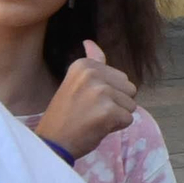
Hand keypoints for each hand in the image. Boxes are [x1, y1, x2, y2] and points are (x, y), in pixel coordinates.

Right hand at [35, 41, 135, 159]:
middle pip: (130, 89)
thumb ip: (91, 62)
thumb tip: (90, 41)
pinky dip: (116, 127)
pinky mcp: (108, 111)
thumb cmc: (66, 113)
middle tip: (91, 111)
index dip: (109, 93)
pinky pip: (128, 119)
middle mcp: (92, 74)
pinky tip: (96, 127)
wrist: (52, 141)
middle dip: (116, 103)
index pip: (121, 78)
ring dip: (116, 115)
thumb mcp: (75, 81)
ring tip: (93, 119)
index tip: (86, 99)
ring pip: (131, 105)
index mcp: (84, 65)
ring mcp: (101, 92)